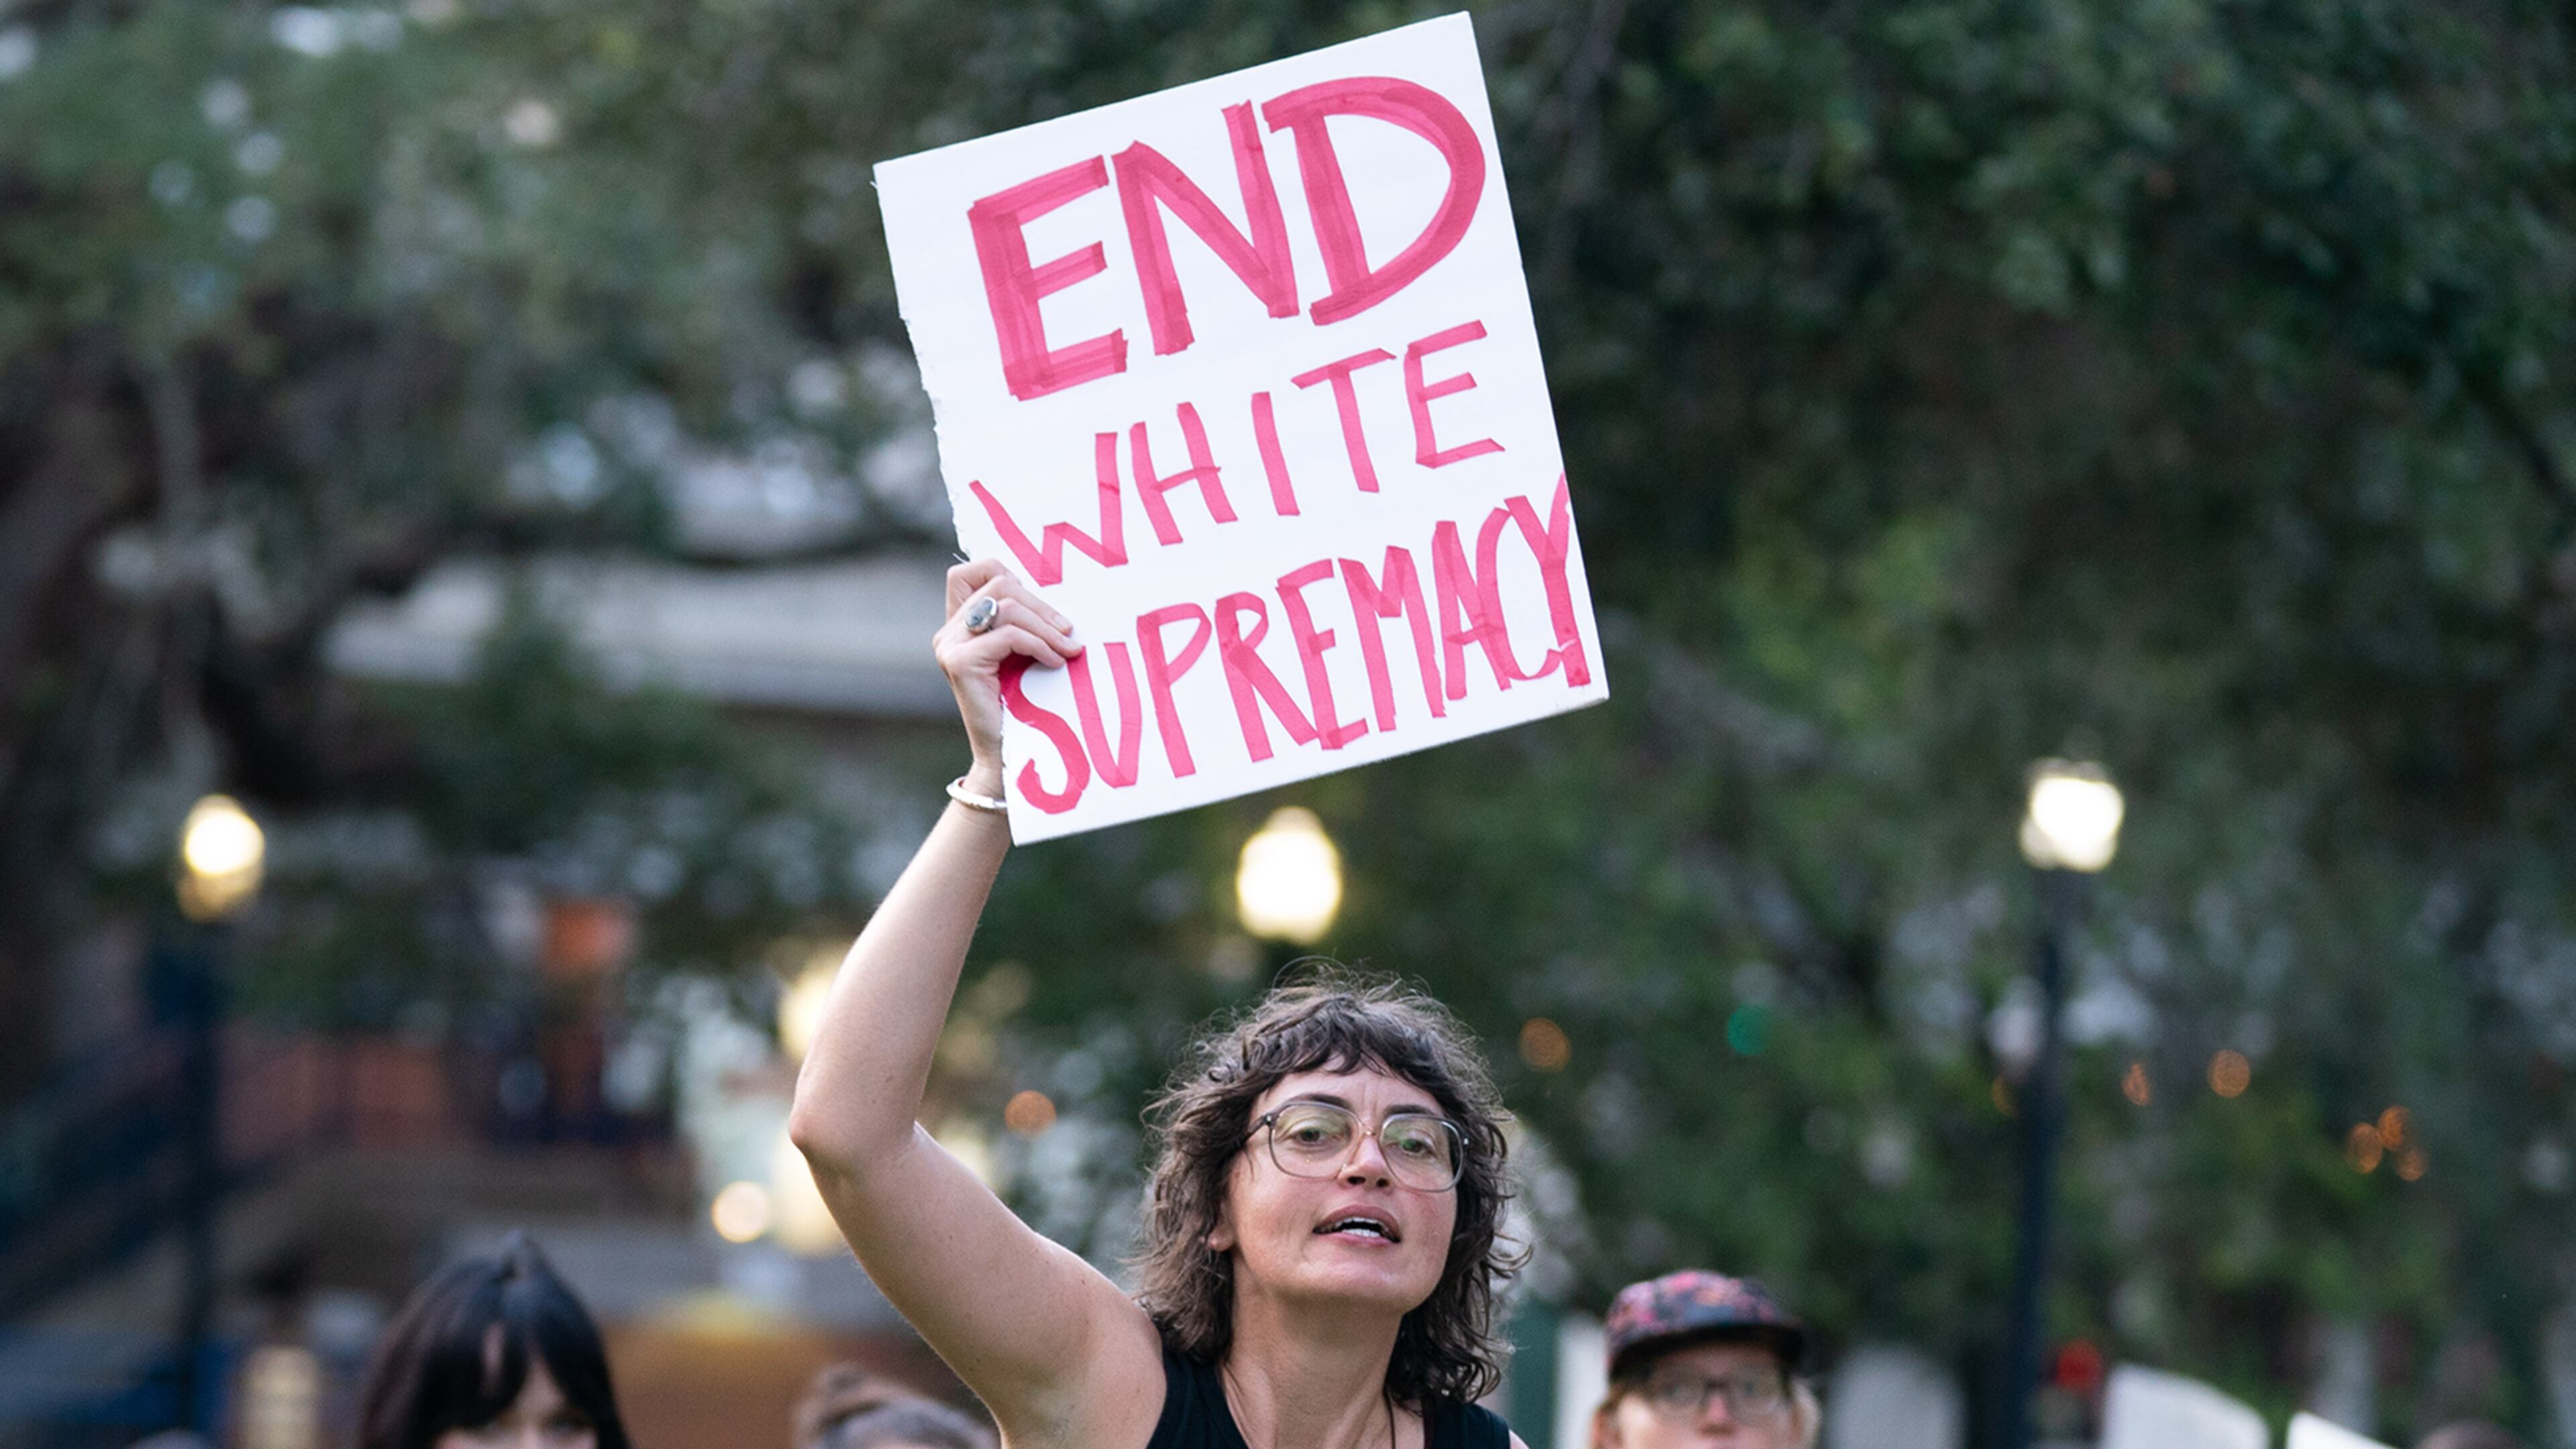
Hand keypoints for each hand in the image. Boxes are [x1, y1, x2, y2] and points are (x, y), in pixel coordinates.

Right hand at [936, 559, 1080, 794]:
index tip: (1040, 607)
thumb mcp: (1024, 654)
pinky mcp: (960, 663)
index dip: (1006, 573)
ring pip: (1006, 605)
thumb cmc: (1023, 706)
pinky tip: (1055, 662)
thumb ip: (1025, 622)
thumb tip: (1059, 594)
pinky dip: (1039, 644)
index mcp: (960, 624)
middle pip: (999, 584)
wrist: (1007, 757)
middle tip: (1071, 633)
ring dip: (1047, 626)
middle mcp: (949, 631)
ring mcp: (950, 646)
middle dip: (1043, 606)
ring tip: (1069, 649)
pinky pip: (1007, 635)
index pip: (970, 570)